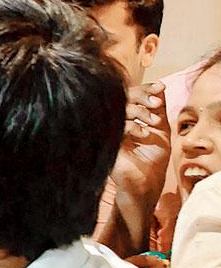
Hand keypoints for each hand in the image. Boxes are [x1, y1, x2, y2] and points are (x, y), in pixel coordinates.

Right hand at [112, 82, 170, 203]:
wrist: (145, 181)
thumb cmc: (153, 157)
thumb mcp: (161, 129)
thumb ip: (159, 109)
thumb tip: (160, 86)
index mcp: (128, 115)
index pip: (132, 94)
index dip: (145, 89)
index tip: (161, 87)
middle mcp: (116, 119)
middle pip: (123, 96)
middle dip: (142, 96)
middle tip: (156, 103)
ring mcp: (109, 129)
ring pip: (119, 108)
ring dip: (140, 111)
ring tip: (154, 122)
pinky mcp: (106, 140)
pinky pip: (116, 125)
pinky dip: (133, 126)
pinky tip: (144, 134)